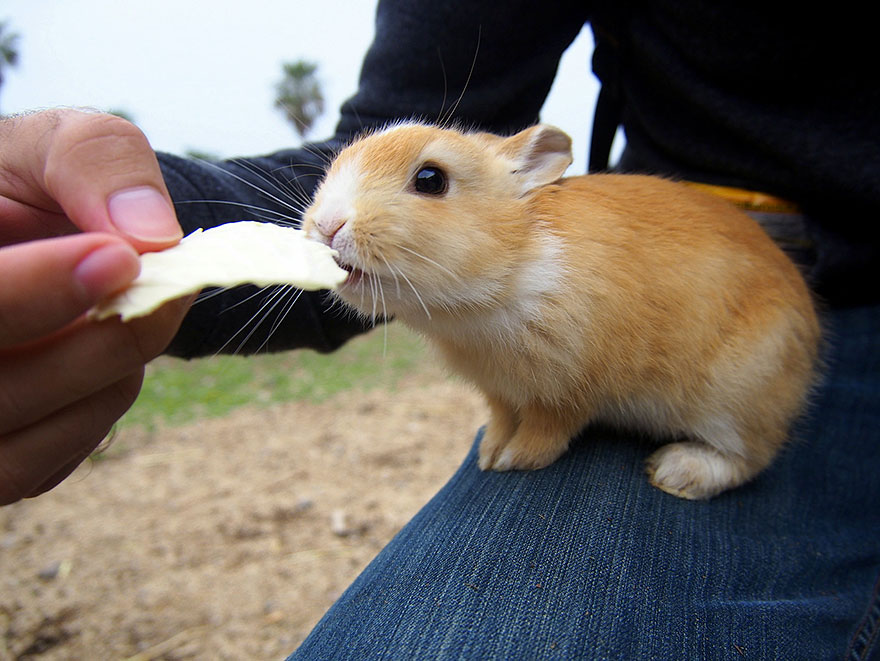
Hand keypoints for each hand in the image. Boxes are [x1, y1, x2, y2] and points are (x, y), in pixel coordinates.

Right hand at [0, 109, 189, 504]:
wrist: (49, 240)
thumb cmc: (43, 185)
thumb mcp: (60, 143)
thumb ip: (94, 162)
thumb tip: (150, 235)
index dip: (30, 293)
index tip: (119, 258)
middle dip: (97, 344)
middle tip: (164, 295)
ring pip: (13, 452)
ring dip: (106, 378)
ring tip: (135, 314)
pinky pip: (39, 463)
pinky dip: (96, 410)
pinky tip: (107, 356)